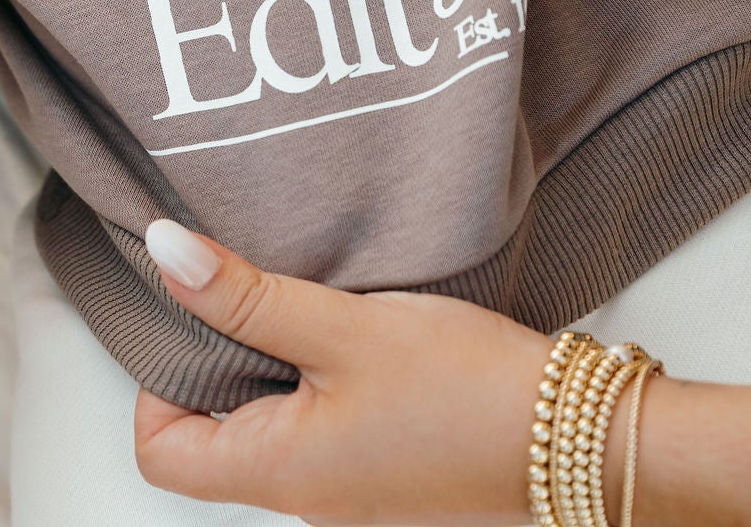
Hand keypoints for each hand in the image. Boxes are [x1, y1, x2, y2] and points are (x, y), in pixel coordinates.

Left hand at [132, 219, 552, 525]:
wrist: (593, 439)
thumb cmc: (473, 393)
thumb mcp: (345, 326)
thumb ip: (246, 295)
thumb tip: (164, 253)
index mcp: (281, 474)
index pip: (162, 452)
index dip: (157, 385)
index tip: (193, 321)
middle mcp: (308, 498)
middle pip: (212, 437)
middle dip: (217, 361)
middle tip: (245, 295)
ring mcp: (351, 491)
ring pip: (272, 424)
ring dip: (274, 362)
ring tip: (304, 305)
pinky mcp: (389, 471)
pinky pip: (325, 425)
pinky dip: (320, 376)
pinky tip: (350, 332)